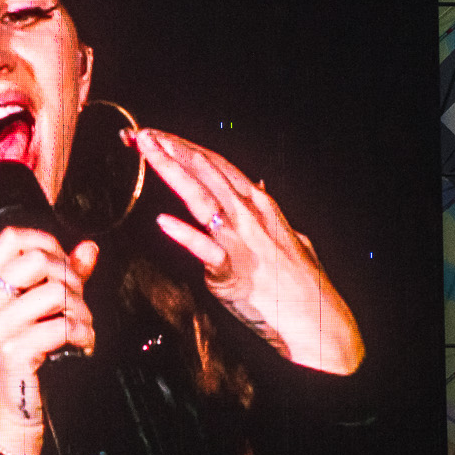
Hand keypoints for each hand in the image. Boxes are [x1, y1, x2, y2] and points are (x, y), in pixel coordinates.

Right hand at [0, 226, 99, 454]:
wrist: (7, 410)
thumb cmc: (20, 359)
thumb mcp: (32, 313)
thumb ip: (59, 277)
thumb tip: (88, 248)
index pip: (11, 237)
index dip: (47, 242)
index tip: (63, 265)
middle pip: (38, 258)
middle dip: (70, 276)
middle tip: (77, 300)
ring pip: (56, 292)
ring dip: (82, 309)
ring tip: (82, 326)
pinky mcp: (12, 350)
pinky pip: (64, 325)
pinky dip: (84, 334)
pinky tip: (82, 343)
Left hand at [129, 127, 362, 374]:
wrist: (314, 318)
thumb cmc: (296, 281)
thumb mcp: (286, 234)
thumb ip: (266, 211)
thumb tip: (258, 187)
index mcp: (259, 204)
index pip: (216, 165)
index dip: (183, 147)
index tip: (156, 135)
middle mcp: (249, 214)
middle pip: (204, 172)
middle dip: (170, 150)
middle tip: (140, 135)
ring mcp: (240, 240)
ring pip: (201, 197)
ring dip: (171, 172)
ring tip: (147, 153)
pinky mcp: (231, 270)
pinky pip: (203, 249)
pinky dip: (183, 234)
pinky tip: (162, 221)